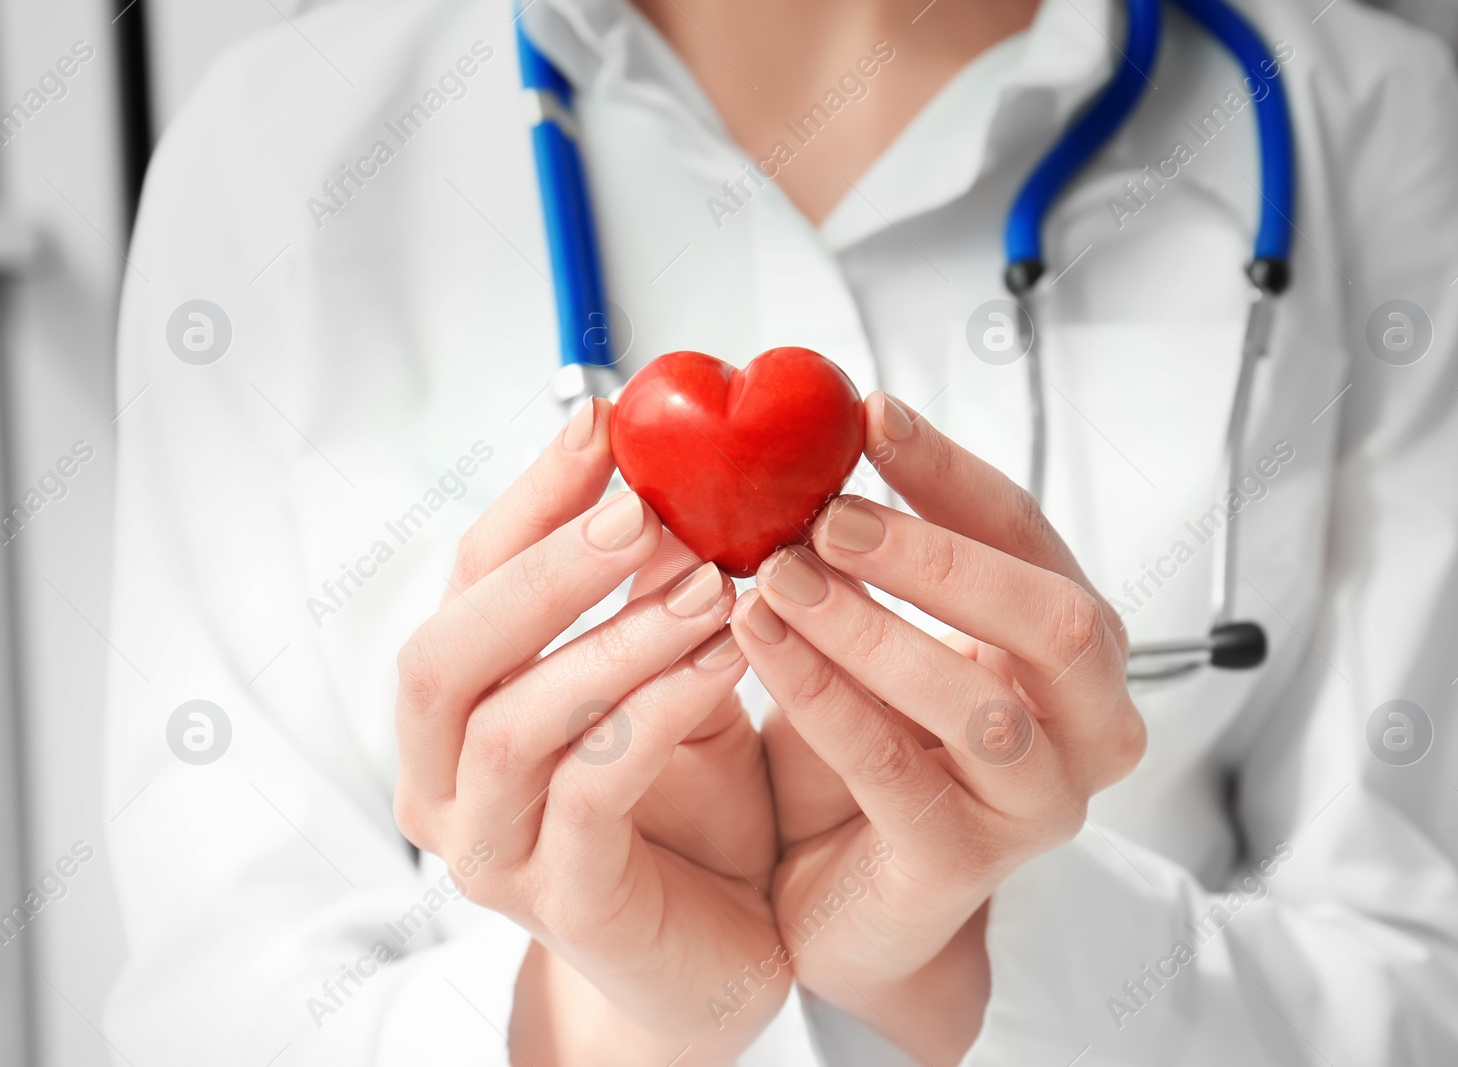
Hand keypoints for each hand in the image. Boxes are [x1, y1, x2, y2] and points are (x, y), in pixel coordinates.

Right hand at [393, 399, 786, 1066]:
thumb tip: (677, 465)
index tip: (605, 419)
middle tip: (643, 504)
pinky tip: (730, 655)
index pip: (464, 581)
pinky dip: (659, 711)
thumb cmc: (687, 809)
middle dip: (546, 565)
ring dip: (614, 636)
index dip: (529, 496)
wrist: (713, 957)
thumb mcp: (663, 679)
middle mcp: (442, 780)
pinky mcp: (562, 901)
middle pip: (446, 651)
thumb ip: (647, 596)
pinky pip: (592, 792)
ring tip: (712, 578)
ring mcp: (491, 850)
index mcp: (454, 710)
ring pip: (516, 722)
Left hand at [730, 392, 1145, 1064]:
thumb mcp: (882, 640)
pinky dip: (823, 696)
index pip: (1031, 536)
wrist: (850, 905)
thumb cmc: (871, 758)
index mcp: (1076, 650)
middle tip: (824, 514)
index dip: (950, 471)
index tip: (868, 415)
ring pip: (977, 703)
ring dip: (869, 626)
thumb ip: (870, 558)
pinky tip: (760, 644)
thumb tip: (801, 441)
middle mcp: (1087, 725)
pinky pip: (896, 768)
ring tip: (777, 576)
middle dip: (933, 554)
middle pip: (1053, 618)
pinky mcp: (965, 865)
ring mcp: (1037, 803)